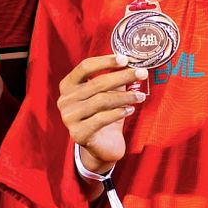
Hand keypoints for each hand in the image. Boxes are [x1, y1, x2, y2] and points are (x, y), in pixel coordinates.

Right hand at [57, 54, 147, 172]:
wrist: (101, 147)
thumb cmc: (103, 115)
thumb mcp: (105, 93)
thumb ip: (112, 78)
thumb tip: (130, 63)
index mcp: (68, 85)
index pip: (85, 67)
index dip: (105, 62)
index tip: (125, 59)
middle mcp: (64, 99)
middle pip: (96, 83)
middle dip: (122, 76)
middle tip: (142, 73)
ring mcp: (69, 117)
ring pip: (101, 101)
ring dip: (124, 96)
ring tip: (140, 95)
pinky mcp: (78, 134)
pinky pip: (101, 119)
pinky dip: (118, 113)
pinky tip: (130, 109)